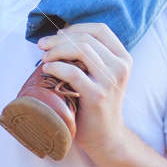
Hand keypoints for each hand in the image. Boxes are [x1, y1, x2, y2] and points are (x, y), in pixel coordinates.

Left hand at [37, 23, 131, 158]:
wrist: (106, 138)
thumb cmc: (96, 104)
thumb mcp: (102, 75)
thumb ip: (92, 56)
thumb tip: (60, 35)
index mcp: (124, 58)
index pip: (99, 29)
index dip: (76, 28)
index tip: (58, 34)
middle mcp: (120, 67)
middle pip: (86, 39)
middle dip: (59, 38)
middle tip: (42, 45)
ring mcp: (110, 81)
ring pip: (80, 50)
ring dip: (56, 50)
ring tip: (43, 56)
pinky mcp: (98, 96)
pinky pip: (73, 72)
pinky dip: (56, 66)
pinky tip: (47, 68)